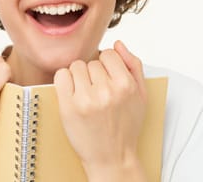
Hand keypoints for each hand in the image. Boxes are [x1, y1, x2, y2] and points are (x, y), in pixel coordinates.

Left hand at [54, 41, 146, 181]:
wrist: (112, 158)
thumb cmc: (126, 127)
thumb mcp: (141, 95)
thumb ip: (133, 65)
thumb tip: (118, 44)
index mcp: (125, 85)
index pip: (108, 54)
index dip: (106, 65)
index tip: (106, 77)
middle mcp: (106, 91)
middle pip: (91, 61)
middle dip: (93, 74)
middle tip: (97, 91)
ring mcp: (86, 99)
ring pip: (76, 67)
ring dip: (79, 77)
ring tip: (86, 93)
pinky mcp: (68, 107)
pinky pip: (61, 76)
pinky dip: (64, 81)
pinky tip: (72, 93)